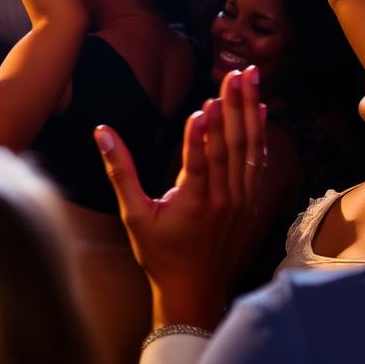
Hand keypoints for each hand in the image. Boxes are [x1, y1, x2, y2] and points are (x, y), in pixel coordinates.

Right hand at [96, 66, 266, 328]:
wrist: (194, 290)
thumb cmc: (159, 253)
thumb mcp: (133, 214)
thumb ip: (120, 170)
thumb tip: (102, 132)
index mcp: (193, 203)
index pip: (199, 162)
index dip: (202, 134)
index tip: (203, 106)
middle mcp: (223, 199)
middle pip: (232, 146)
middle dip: (234, 106)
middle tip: (236, 74)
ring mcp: (240, 199)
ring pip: (249, 149)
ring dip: (251, 112)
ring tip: (251, 79)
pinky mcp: (248, 200)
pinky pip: (258, 162)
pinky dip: (260, 134)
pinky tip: (262, 110)